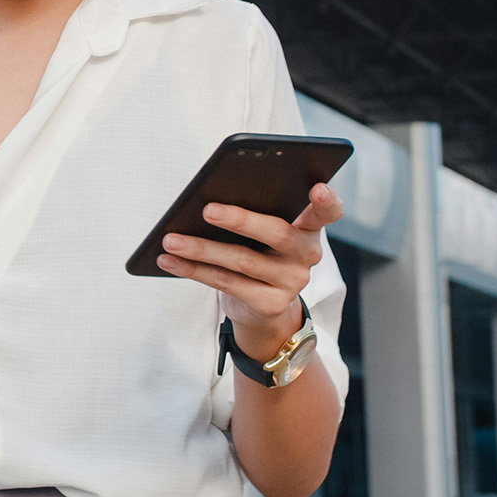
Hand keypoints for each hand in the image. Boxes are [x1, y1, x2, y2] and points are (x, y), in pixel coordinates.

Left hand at [154, 183, 344, 358]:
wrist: (264, 309)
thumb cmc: (260, 254)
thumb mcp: (264, 234)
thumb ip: (255, 213)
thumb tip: (208, 200)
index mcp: (308, 229)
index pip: (327, 212)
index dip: (326, 201)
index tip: (317, 187)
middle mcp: (305, 255)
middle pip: (277, 234)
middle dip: (240, 220)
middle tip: (207, 209)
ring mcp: (290, 282)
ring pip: (242, 260)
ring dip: (201, 248)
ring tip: (170, 239)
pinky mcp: (269, 303)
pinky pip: (225, 283)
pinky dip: (193, 269)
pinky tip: (169, 260)